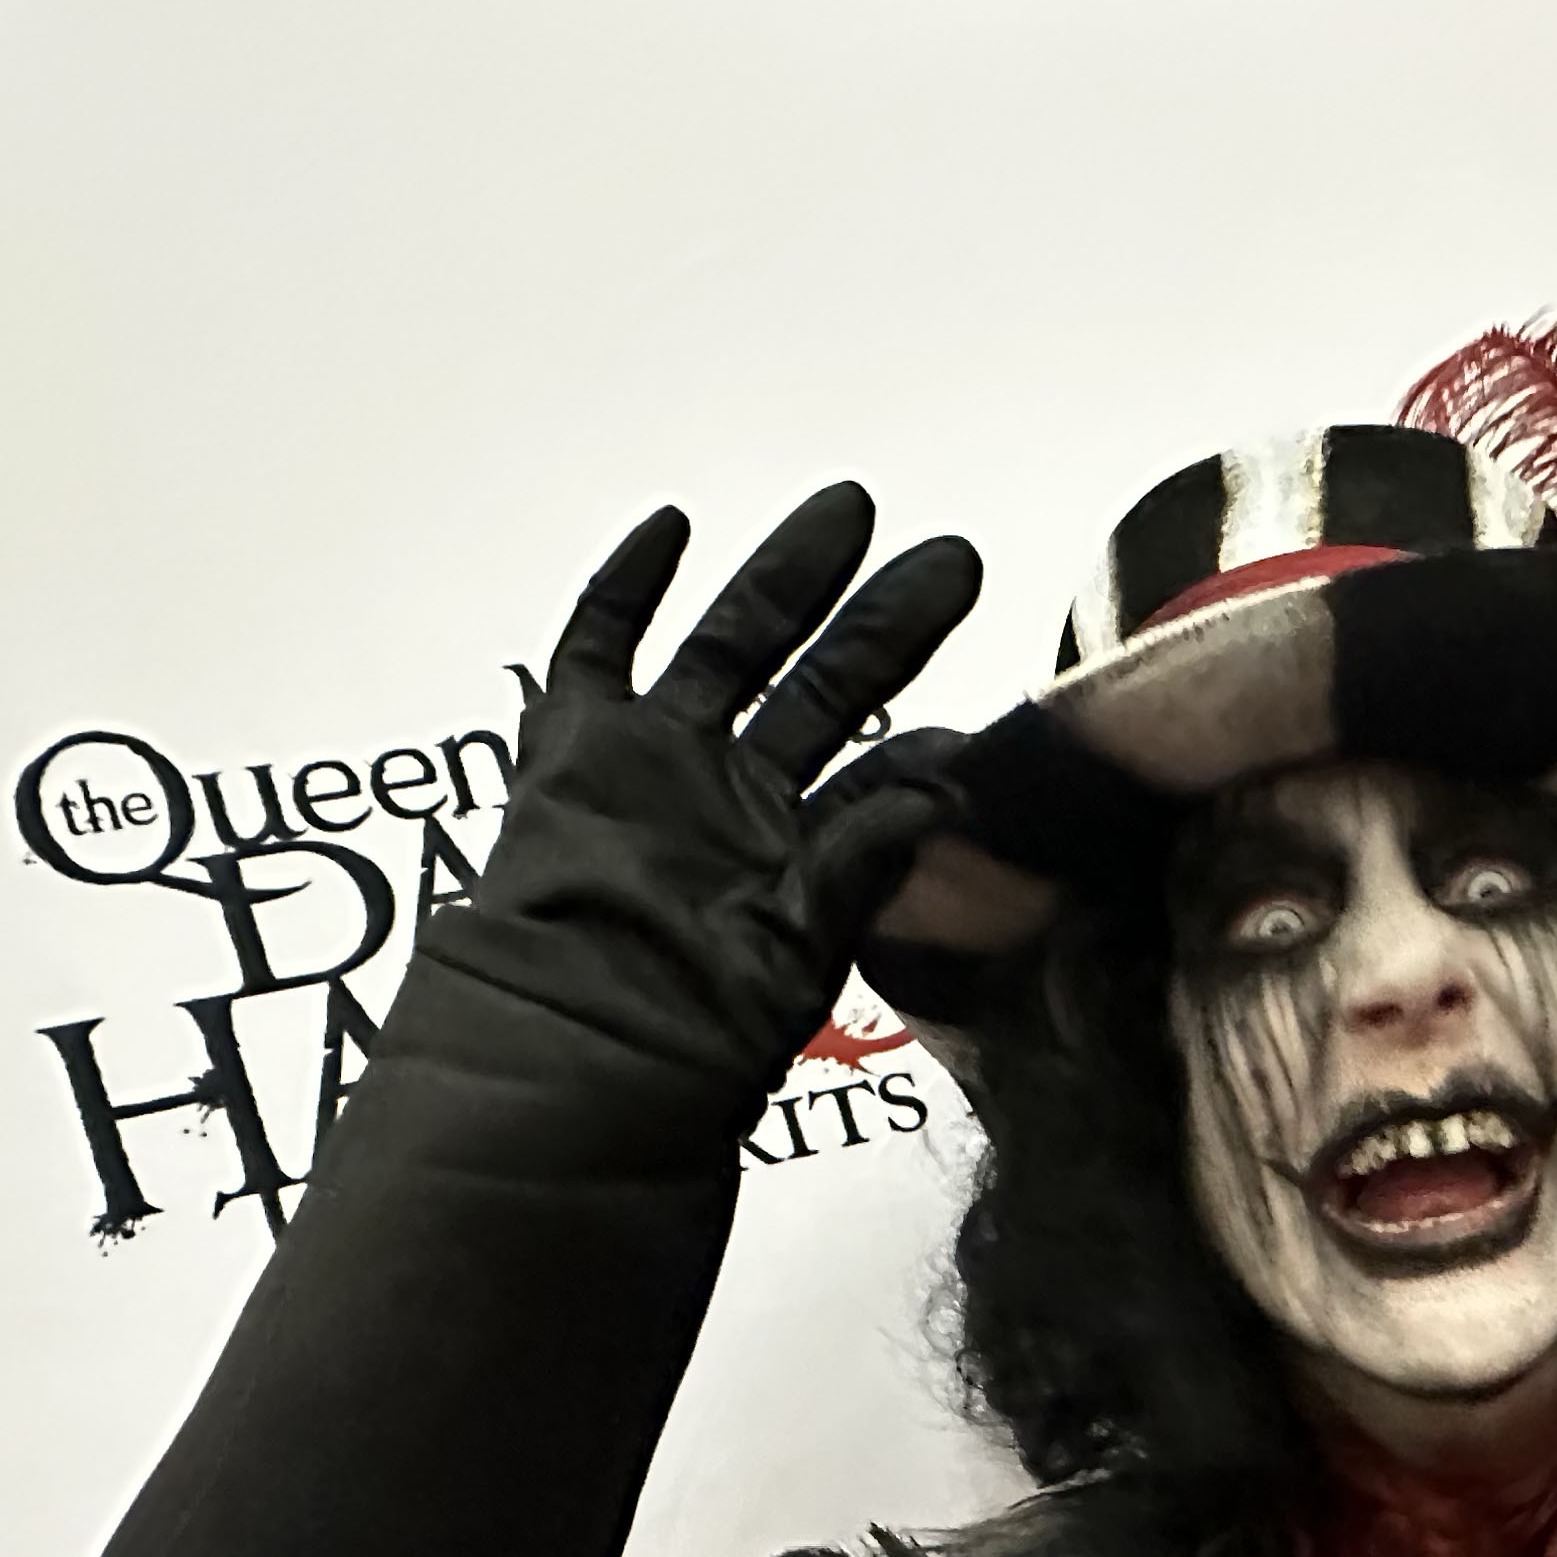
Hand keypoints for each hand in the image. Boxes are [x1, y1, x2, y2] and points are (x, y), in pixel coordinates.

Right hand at [419, 484, 983, 1126]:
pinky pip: (594, 651)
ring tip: (849, 509)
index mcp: (795, 861)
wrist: (570, 1046)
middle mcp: (732, 804)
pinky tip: (670, 527)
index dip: (932, 743)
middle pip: (823, 686)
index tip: (986, 716)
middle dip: (885, 621)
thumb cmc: (683, 1037)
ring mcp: (655, 770)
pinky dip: (624, 588)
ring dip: (787, 578)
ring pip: (729, 647)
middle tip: (952, 559)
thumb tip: (941, 794)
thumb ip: (864, 865)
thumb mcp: (801, 952)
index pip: (881, 775)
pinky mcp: (575, 753)